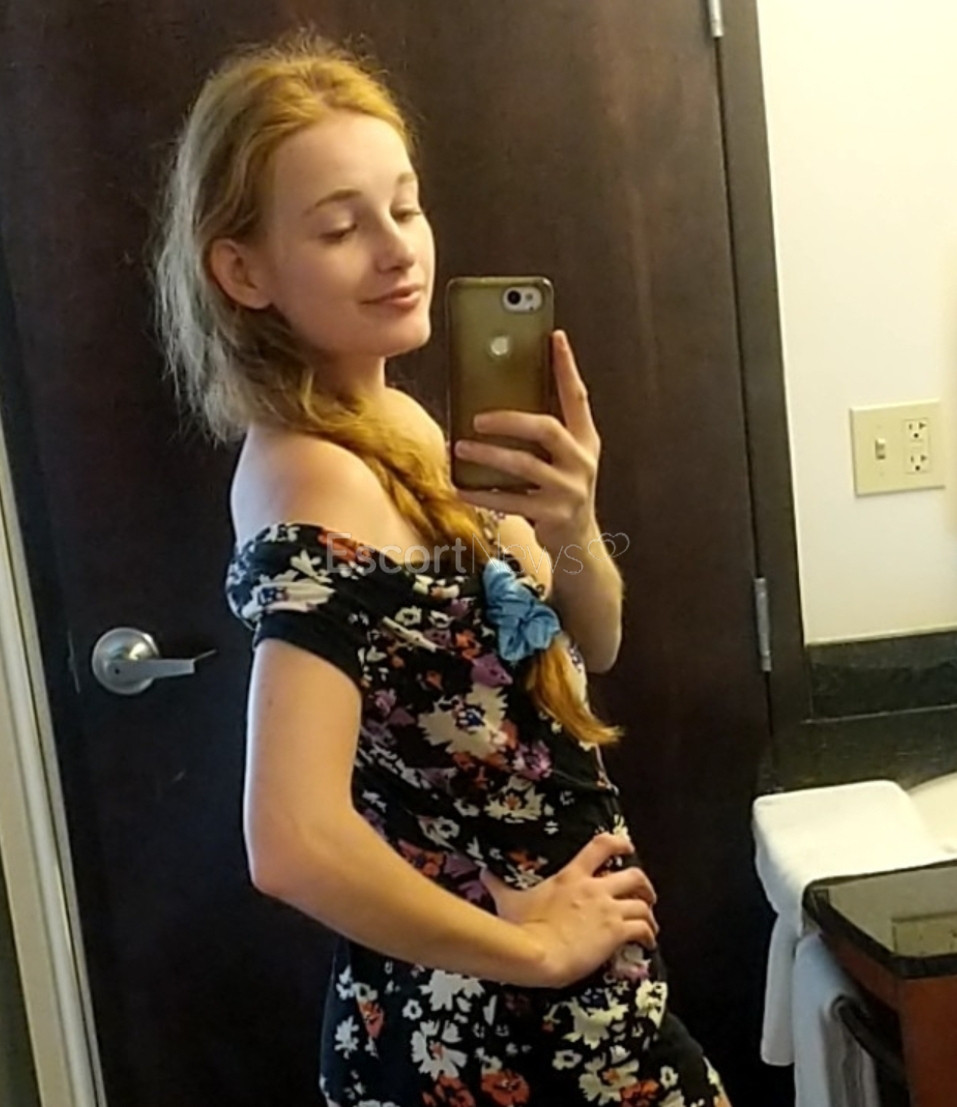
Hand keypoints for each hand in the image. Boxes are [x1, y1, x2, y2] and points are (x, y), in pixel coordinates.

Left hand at [453, 330, 602, 555]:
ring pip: (524, 464)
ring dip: (487, 455)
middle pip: (546, 428)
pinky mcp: (553, 514)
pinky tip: (461, 487)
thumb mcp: (560, 459)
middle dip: (509, 419)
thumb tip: (494, 403)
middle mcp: (582, 461)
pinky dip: (482, 493)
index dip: (566, 366)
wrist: (577, 543)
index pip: (577, 396)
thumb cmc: (559, 491)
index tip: (555, 336)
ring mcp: (569, 489)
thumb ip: (541, 434)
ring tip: (460, 447)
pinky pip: (510, 500)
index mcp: (586, 440)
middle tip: (477, 418)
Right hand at [480, 832, 658, 988]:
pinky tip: (648, 943)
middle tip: (645, 894)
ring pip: (643, 904)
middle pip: (634, 875)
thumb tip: (484, 872)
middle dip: (644, 884)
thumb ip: (498, 884)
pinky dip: (649, 935)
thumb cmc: (521, 927)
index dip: (619, 843)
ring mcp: (607, 910)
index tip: (627, 846)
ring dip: (650, 913)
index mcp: (571, 876)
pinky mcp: (615, 932)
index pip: (601, 846)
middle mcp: (594, 888)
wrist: (536, 954)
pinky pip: (642, 929)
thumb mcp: (508, 900)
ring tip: (650, 924)